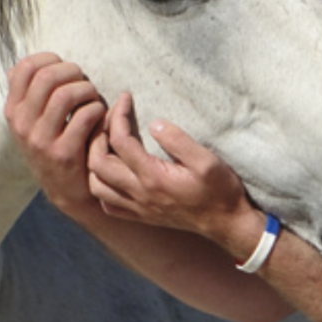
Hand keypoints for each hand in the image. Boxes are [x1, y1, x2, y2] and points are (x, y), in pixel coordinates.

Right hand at [4, 53, 106, 221]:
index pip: (24, 68)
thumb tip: (25, 65)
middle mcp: (22, 124)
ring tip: (93, 99)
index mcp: (13, 111)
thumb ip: (29, 94)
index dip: (50, 59)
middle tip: (84, 82)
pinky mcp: (63, 153)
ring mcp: (40, 140)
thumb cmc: (55, 144)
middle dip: (73, 72)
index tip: (65, 68)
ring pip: (66, 94)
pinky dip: (98, 110)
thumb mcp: (32, 121)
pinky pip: (85, 116)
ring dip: (87, 90)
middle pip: (46, 77)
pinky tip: (100, 117)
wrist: (66, 190)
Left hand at [89, 92, 263, 254]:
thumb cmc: (220, 191)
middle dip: (97, 135)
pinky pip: (108, 205)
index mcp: (153, 177)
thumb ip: (178, 140)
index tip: (125, 98)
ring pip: (96, 186)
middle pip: (97, 163)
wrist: (227, 224)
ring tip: (106, 143)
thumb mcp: (206, 161)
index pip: (120, 141)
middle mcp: (140, 194)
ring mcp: (138, 207)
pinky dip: (102, 187)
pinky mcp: (142, 216)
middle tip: (109, 118)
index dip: (117, 115)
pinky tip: (114, 173)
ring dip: (94, 162)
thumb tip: (153, 123)